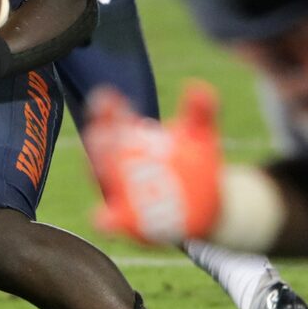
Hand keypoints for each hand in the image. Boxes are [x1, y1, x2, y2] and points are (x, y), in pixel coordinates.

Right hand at [84, 82, 222, 244]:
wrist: (208, 204)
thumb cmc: (196, 162)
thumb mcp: (200, 135)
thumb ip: (199, 112)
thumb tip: (197, 88)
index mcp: (132, 136)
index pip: (113, 118)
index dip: (106, 108)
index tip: (105, 99)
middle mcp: (119, 162)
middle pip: (101, 147)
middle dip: (100, 141)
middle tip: (105, 134)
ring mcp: (119, 190)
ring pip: (101, 180)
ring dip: (100, 174)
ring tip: (102, 168)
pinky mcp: (125, 220)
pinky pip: (110, 220)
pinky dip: (106, 219)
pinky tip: (106, 218)